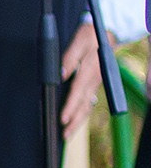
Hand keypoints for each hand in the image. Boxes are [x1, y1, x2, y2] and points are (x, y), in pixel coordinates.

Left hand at [61, 21, 100, 137]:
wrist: (107, 32)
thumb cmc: (90, 36)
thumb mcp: (78, 42)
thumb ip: (68, 59)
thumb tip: (60, 74)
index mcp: (89, 70)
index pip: (77, 92)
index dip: (70, 107)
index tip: (62, 118)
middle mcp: (93, 80)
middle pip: (83, 105)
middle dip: (74, 121)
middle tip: (65, 135)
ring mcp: (95, 83)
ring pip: (88, 105)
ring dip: (78, 120)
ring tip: (68, 133)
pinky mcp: (95, 83)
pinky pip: (89, 101)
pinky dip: (82, 112)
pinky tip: (76, 120)